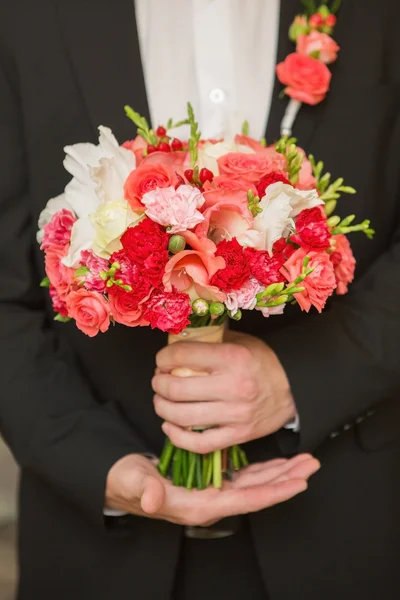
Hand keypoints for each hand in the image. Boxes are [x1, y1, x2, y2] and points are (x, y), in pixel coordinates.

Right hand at [105, 453, 319, 525]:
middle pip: (257, 493)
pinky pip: (242, 478)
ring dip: (279, 473)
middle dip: (286, 480)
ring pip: (254, 485)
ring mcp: (212, 493)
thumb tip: (155, 498)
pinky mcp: (209, 483)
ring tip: (302, 462)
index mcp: (198, 505)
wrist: (120, 482)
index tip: (298, 482)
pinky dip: (262, 470)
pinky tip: (275, 463)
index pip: (244, 500)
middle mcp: (210, 502)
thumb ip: (145, 490)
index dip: (273, 491)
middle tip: (311, 464)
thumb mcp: (132, 482)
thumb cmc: (125, 481)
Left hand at [152, 331, 295, 453]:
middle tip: (158, 380)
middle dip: (159, 383)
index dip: (163, 358)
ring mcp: (236, 415)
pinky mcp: (238, 436)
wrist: (294, 389)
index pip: (182, 356)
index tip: (162, 360)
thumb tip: (175, 341)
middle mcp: (233, 387)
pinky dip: (177, 437)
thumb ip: (209, 341)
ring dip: (162, 408)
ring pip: (183, 417)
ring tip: (161, 401)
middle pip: (177, 389)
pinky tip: (170, 426)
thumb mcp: (239, 342)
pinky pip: (199, 444)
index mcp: (233, 358)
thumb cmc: (262, 362)